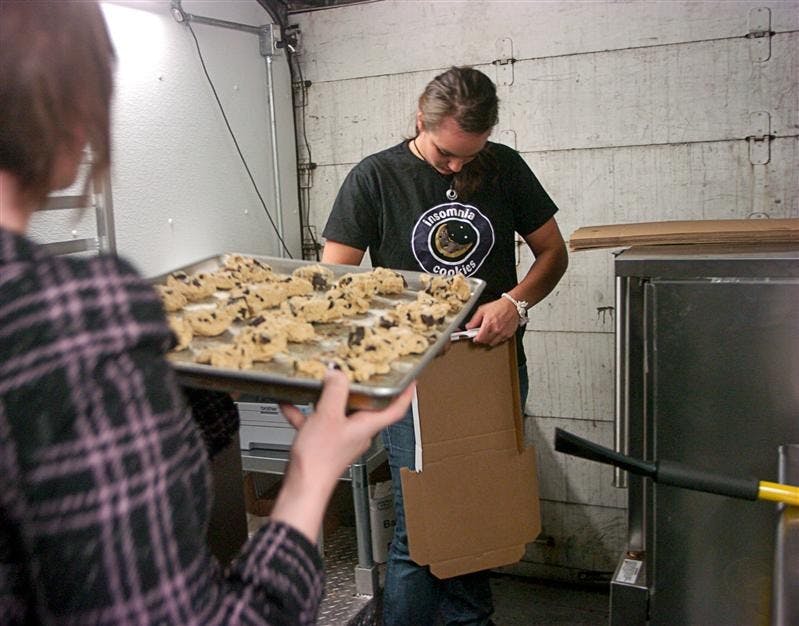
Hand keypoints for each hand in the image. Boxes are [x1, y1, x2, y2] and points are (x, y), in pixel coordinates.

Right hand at [270, 370, 413, 541]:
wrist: (302, 487)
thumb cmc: (321, 460)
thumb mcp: (329, 416)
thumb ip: (335, 391)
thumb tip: (338, 374)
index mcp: (367, 426)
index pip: (396, 410)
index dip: (406, 395)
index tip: (411, 381)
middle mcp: (358, 432)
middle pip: (366, 407)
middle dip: (360, 389)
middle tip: (358, 372)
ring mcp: (341, 438)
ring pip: (340, 412)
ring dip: (328, 398)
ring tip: (318, 383)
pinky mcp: (325, 443)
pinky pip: (318, 422)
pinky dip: (307, 412)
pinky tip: (292, 404)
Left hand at [464, 297, 519, 345]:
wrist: (513, 305)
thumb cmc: (499, 306)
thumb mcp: (483, 310)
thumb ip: (474, 320)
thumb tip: (468, 326)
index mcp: (488, 324)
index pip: (479, 339)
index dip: (475, 339)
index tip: (475, 337)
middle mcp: (496, 330)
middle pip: (485, 342)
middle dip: (482, 339)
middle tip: (481, 333)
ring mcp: (503, 333)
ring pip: (493, 343)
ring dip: (489, 340)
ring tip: (489, 332)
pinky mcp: (509, 334)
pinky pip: (501, 341)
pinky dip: (497, 338)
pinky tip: (496, 332)